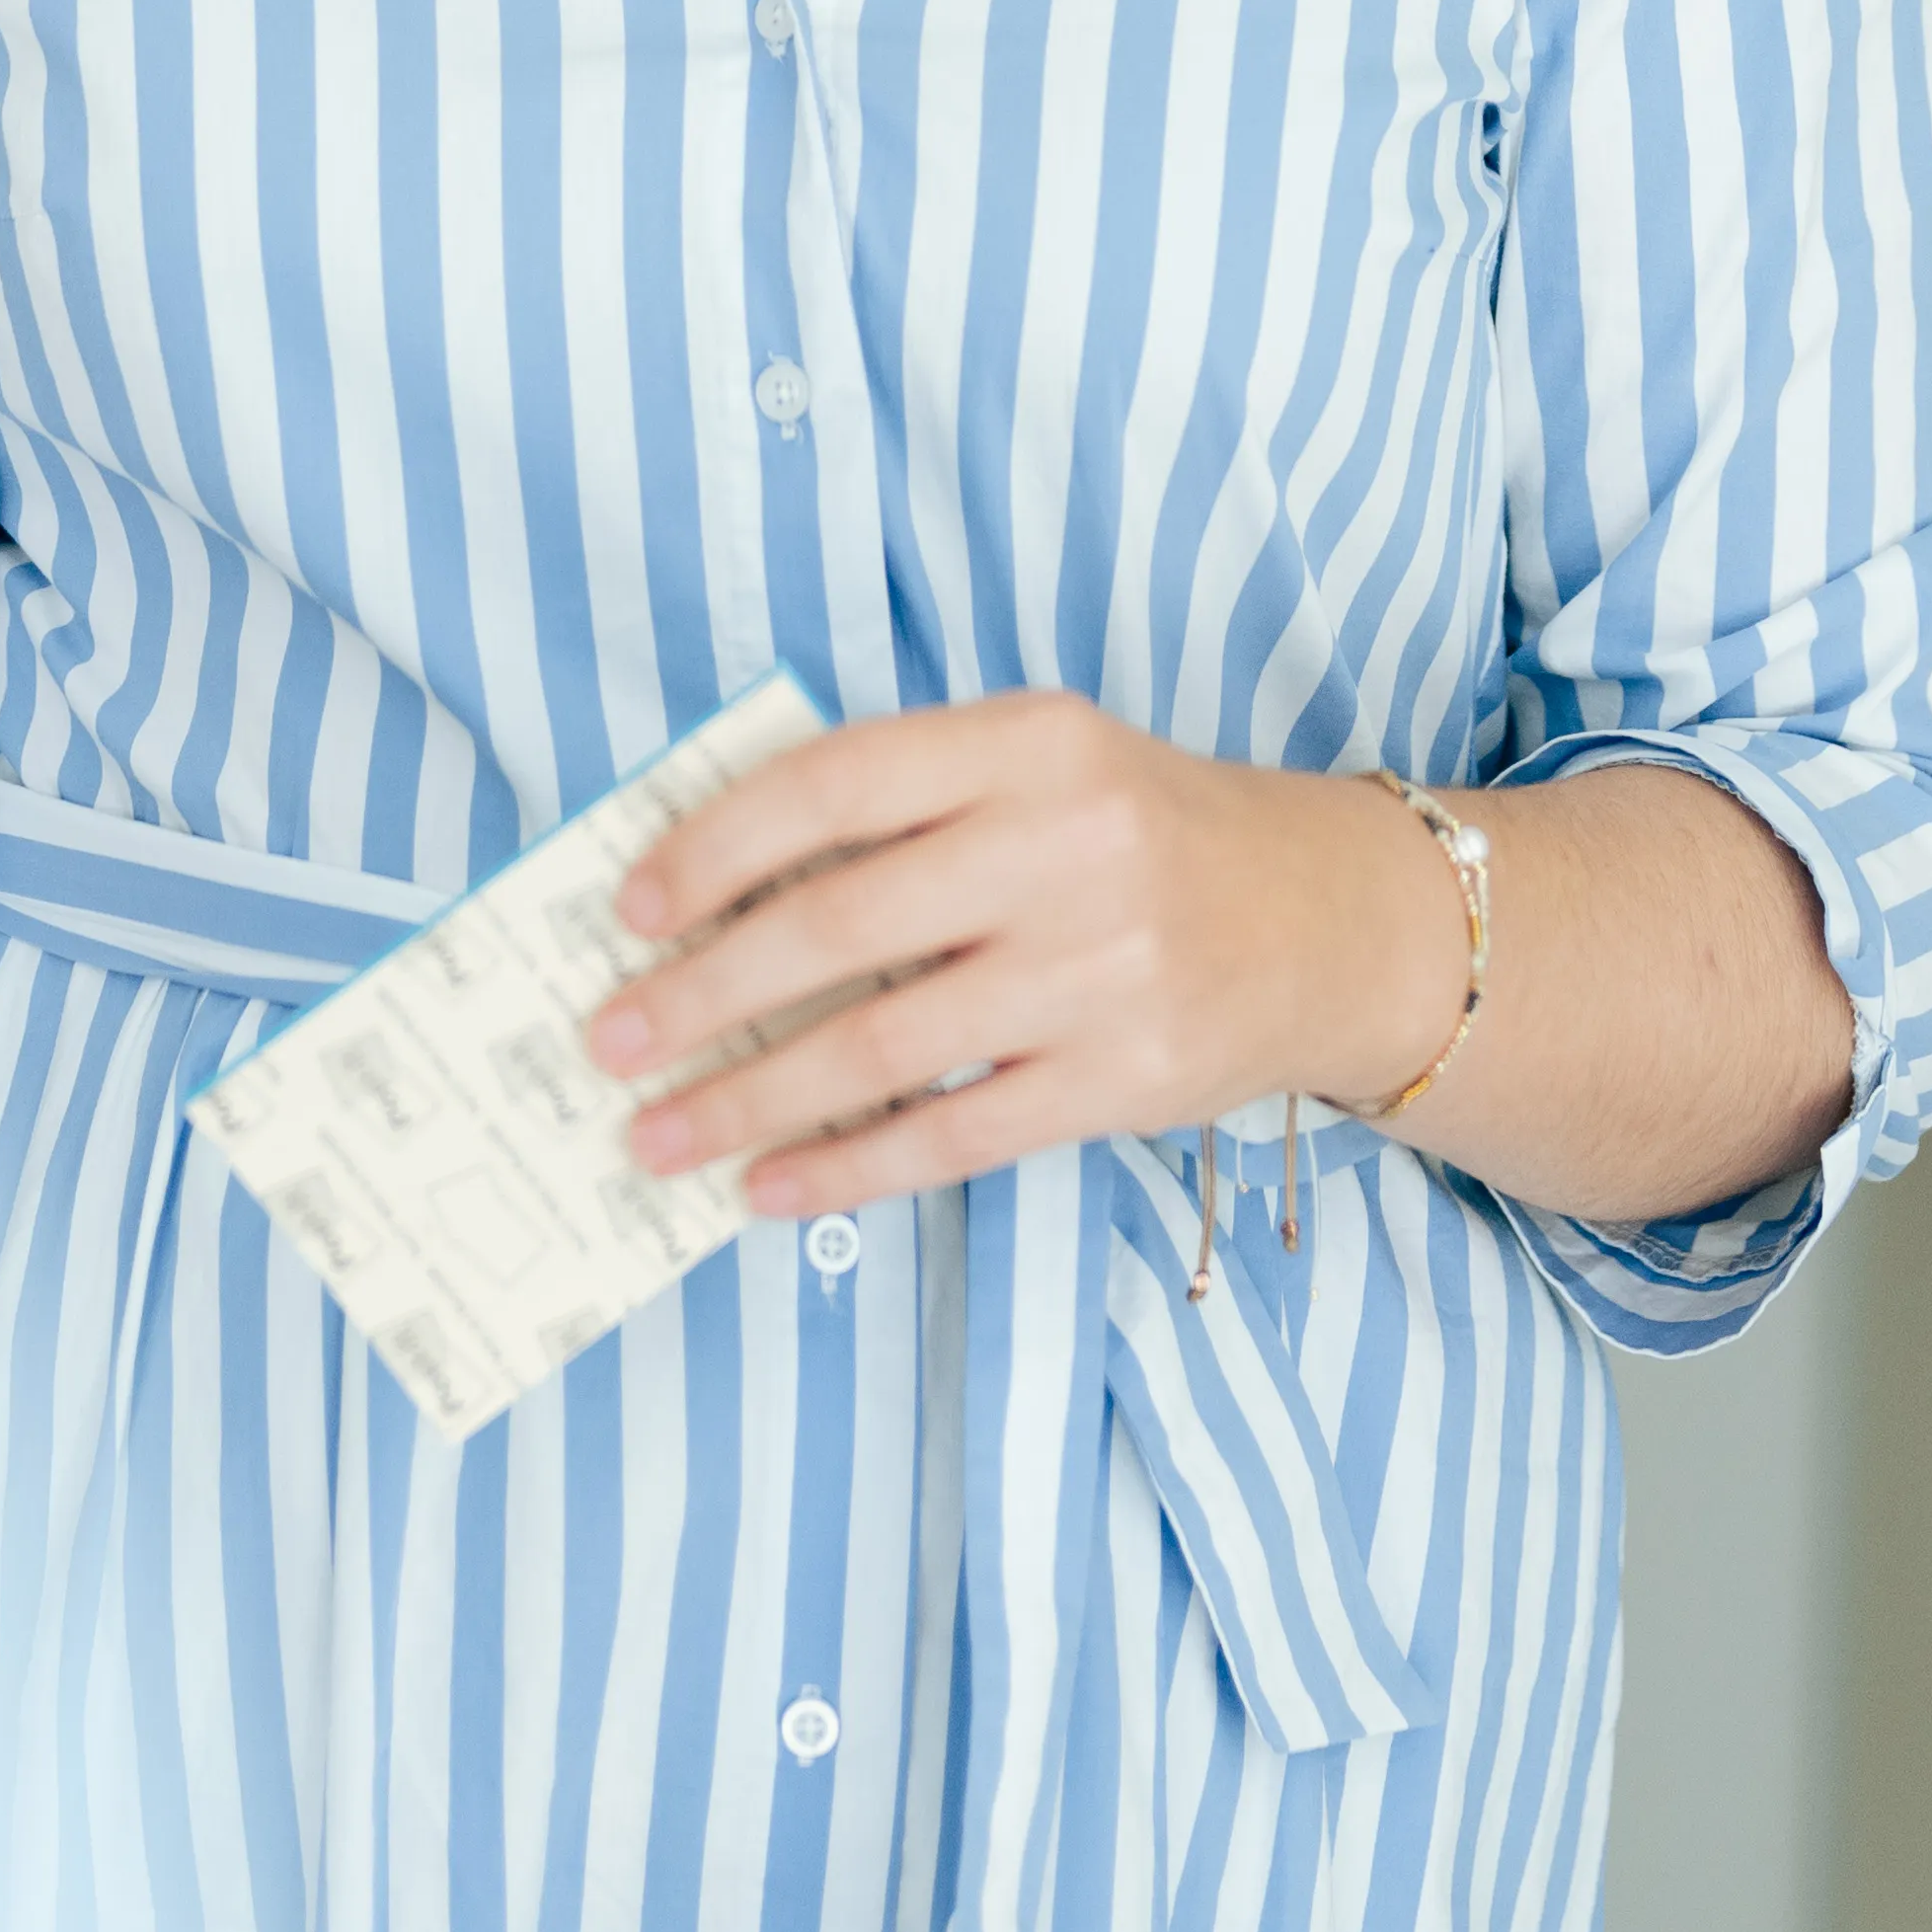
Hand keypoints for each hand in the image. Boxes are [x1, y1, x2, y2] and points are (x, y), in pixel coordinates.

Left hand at [578, 696, 1465, 1219]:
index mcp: (1027, 743)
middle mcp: (1065, 847)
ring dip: (748, 1099)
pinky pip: (952, 1135)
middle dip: (701, 996)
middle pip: (839, 928)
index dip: (715, 848)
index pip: (833, 786)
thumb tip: (711, 890)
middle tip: (610, 1043)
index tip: (629, 911)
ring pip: (881, 1048)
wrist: (1320, 918)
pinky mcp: (1125, 1080)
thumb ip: (902, 807)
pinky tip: (767, 1188)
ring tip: (658, 1137)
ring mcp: (1101, 970)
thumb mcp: (1036, 769)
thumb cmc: (1135, 835)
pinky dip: (845, 1168)